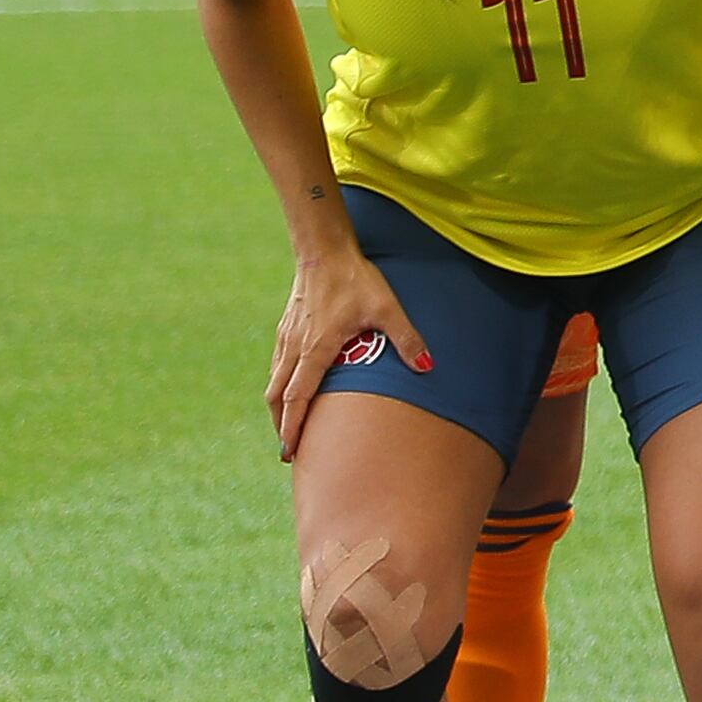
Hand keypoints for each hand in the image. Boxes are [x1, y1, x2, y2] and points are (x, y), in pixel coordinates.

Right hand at [269, 245, 430, 461]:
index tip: (290, 450)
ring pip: (274, 382)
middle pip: (278, 397)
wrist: (324, 251)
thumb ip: (406, 339)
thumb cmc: (356, 280)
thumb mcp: (387, 309)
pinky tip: (289, 393)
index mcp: (316, 350)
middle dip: (282, 426)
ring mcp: (287, 338)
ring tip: (287, 429)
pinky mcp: (286, 329)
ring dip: (278, 409)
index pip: (298, 398)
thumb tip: (427, 366)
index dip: (293, 426)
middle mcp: (295, 348)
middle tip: (288, 451)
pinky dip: (279, 387)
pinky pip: (277, 366)